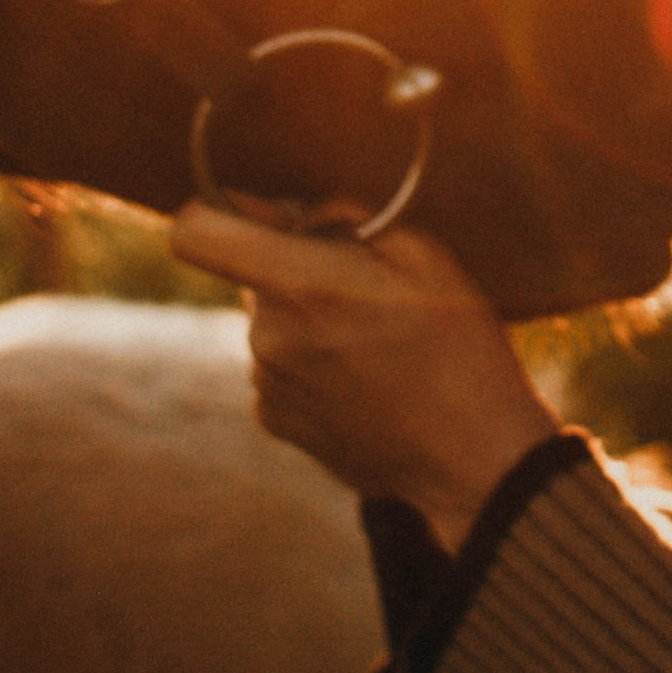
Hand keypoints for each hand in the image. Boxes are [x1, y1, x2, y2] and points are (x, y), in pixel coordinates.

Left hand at [167, 204, 560, 551]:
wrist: (475, 461)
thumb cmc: (461, 350)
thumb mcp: (424, 256)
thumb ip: (346, 218)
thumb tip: (298, 213)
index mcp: (300, 287)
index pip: (196, 232)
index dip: (221, 211)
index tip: (267, 218)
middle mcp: (266, 338)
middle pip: (247, 273)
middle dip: (293, 268)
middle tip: (365, 292)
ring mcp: (265, 385)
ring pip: (267, 320)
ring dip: (304, 319)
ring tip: (374, 345)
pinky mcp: (273, 421)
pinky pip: (276, 365)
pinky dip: (308, 363)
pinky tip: (364, 382)